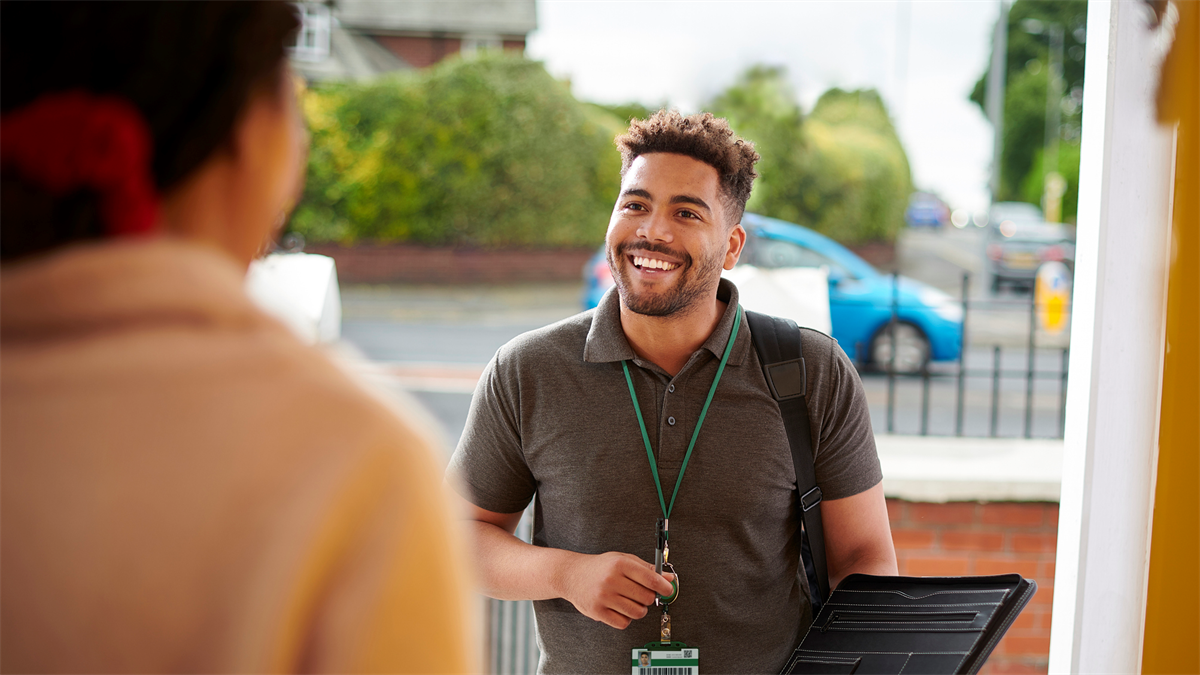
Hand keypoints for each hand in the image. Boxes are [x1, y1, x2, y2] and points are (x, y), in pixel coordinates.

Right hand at [558, 551, 674, 628]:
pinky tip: (620, 609)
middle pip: (646, 597)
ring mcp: (604, 597)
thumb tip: (668, 578)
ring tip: (630, 601)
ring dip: (638, 609)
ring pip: (637, 612)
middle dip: (649, 598)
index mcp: (620, 564)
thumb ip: (646, 568)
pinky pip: (623, 622)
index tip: (668, 590)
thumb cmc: (600, 567)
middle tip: (642, 594)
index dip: (664, 587)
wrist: (571, 574)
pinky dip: (625, 618)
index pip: (650, 578)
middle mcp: (612, 580)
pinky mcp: (597, 611)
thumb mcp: (623, 559)